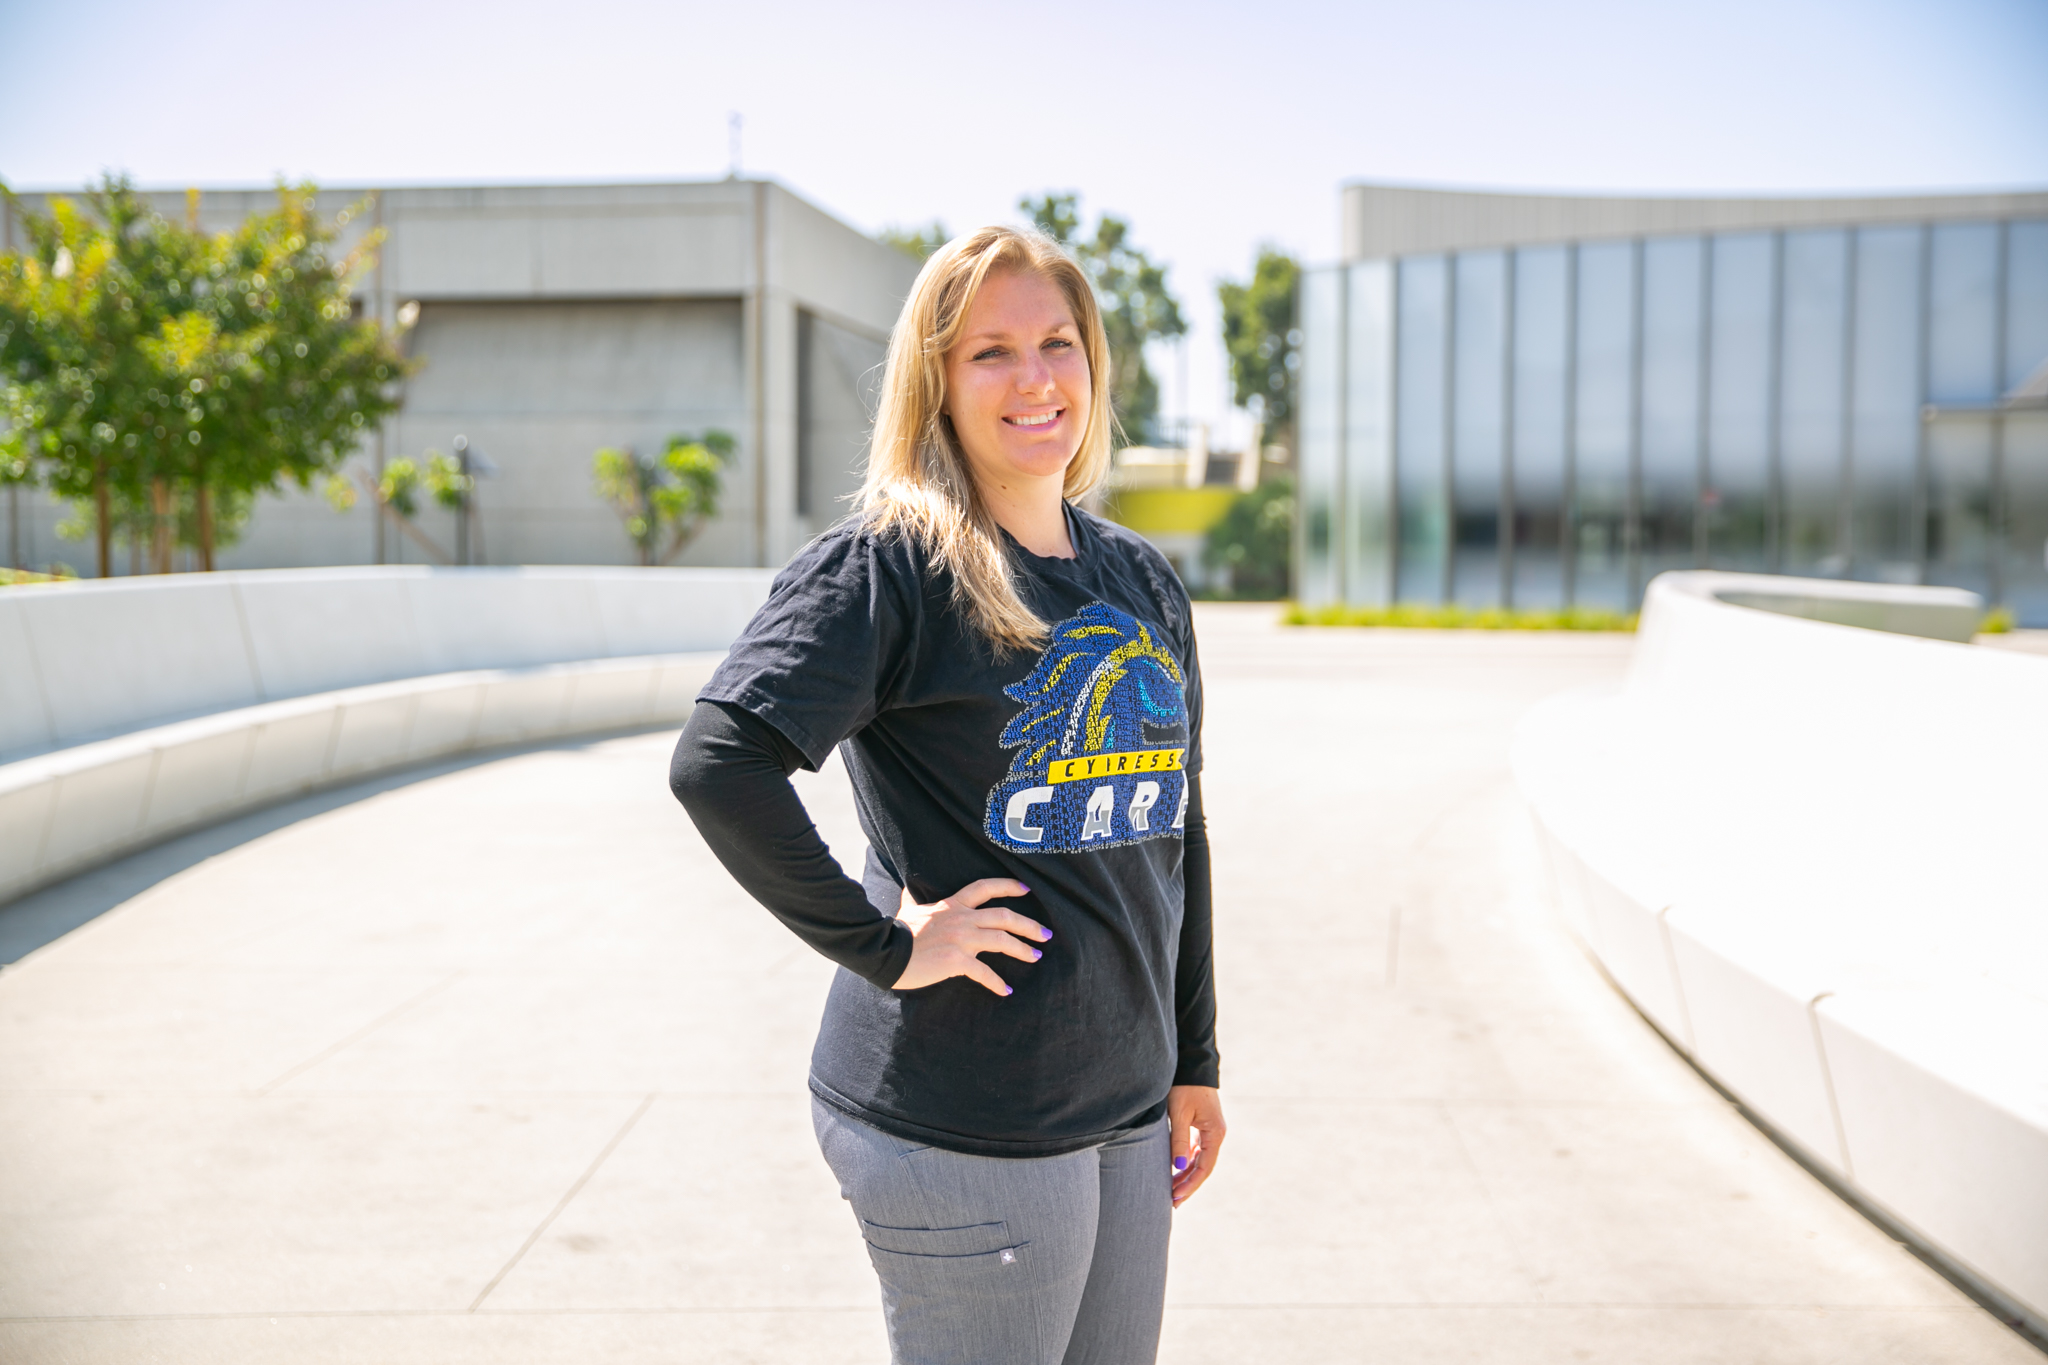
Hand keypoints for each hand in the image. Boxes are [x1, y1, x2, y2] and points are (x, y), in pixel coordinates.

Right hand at [891, 879, 1047, 995]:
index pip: (985, 888)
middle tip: (1045, 934)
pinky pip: (984, 972)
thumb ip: (913, 898)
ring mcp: (961, 939)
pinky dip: (997, 983)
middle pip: (1004, 916)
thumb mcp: (907, 909)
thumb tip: (906, 886)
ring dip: (1022, 949)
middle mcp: (961, 918)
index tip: (1026, 889)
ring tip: (1036, 956)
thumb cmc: (896, 931)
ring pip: (1002, 940)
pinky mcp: (956, 961)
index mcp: (952, 904)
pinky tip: (1006, 990)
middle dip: (1029, 924)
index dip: (1008, 886)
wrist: (884, 951)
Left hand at [1167, 1085, 1224, 1207]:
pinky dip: (1187, 1160)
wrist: (1191, 1063)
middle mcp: (1216, 1134)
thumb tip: (1177, 1167)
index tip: (1176, 1196)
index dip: (1190, 1184)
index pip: (1204, 1167)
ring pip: (1200, 1159)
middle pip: (1203, 1166)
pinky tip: (1176, 1169)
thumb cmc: (1184, 1087)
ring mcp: (1211, 1130)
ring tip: (1172, 1189)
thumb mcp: (1179, 1114)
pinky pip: (1196, 1149)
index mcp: (1215, 1133)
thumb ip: (1178, 1141)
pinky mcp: (1203, 1124)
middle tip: (1172, 1201)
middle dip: (1188, 1184)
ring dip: (1186, 1174)